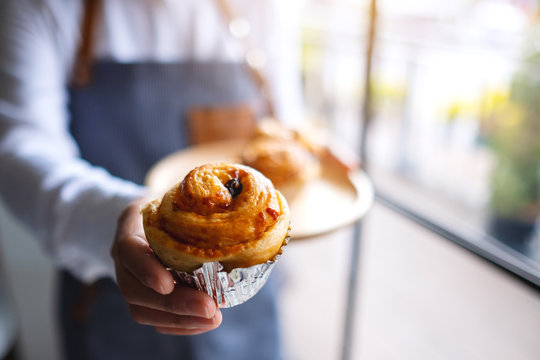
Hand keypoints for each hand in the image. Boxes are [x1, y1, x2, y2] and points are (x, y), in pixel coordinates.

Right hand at [111, 199, 221, 334]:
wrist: (146, 219)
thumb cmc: (168, 205)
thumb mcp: (175, 195)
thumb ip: (194, 201)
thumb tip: (232, 209)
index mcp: (129, 228)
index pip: (129, 252)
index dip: (146, 271)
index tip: (168, 284)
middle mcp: (123, 260)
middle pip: (135, 290)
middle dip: (174, 304)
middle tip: (210, 308)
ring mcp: (129, 281)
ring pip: (143, 310)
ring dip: (180, 320)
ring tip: (213, 318)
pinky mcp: (141, 298)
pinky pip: (154, 319)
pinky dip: (179, 325)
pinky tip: (204, 323)